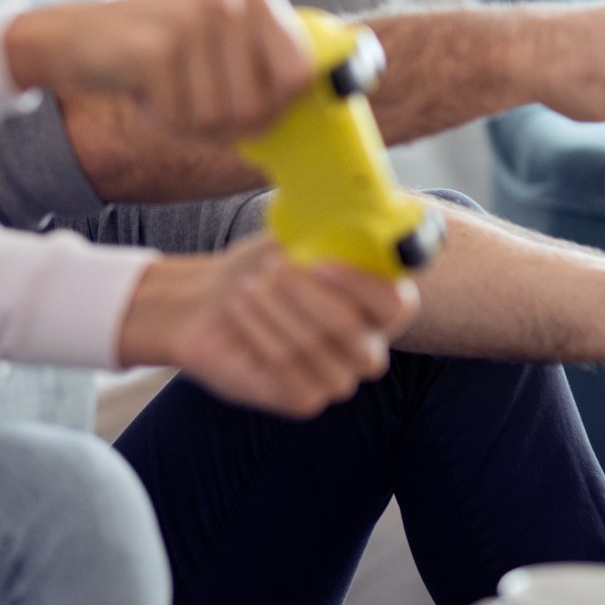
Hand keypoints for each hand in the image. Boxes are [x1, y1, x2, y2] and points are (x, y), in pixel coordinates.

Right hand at [3, 0, 314, 142]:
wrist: (72, 35)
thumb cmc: (151, 50)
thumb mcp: (215, 44)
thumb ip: (263, 66)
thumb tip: (329, 97)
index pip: (300, 74)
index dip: (274, 108)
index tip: (245, 111)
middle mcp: (229, 0)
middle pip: (259, 108)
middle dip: (224, 125)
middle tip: (189, 104)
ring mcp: (195, 20)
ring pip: (219, 119)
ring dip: (186, 124)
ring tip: (163, 93)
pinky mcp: (159, 48)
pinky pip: (180, 118)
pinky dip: (160, 120)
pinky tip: (142, 94)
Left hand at [117, 236, 419, 417]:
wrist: (207, 303)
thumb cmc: (260, 269)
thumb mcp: (297, 239)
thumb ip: (333, 228)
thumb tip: (355, 205)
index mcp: (377, 308)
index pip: (397, 305)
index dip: (363, 285)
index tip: (321, 262)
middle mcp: (366, 349)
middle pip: (353, 330)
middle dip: (308, 295)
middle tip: (274, 267)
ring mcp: (337, 379)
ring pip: (313, 347)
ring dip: (276, 309)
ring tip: (248, 285)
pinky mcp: (302, 399)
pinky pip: (286, 367)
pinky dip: (259, 331)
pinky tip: (240, 307)